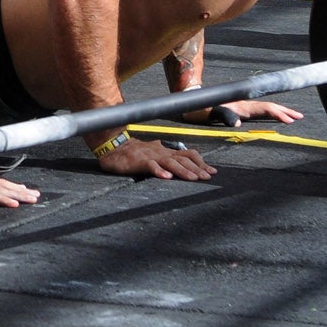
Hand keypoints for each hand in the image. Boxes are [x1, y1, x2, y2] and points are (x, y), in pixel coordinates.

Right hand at [0, 173, 40, 207]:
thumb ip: (4, 185)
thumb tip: (20, 186)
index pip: (14, 186)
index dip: (25, 190)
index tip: (35, 193)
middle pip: (14, 190)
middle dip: (26, 193)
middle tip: (37, 195)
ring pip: (10, 193)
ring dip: (22, 196)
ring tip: (32, 199)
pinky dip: (7, 201)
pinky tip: (15, 204)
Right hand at [97, 138, 216, 180]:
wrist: (114, 148)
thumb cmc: (134, 153)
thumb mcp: (154, 154)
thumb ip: (167, 157)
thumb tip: (183, 161)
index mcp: (165, 151)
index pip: (187, 154)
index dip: (201, 162)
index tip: (213, 171)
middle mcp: (161, 152)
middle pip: (182, 159)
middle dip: (197, 168)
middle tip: (208, 177)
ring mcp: (150, 156)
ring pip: (170, 162)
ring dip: (183, 170)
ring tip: (193, 178)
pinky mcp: (138, 161)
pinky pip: (150, 165)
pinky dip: (159, 171)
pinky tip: (166, 177)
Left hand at [198, 99, 304, 125]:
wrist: (192, 101)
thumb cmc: (201, 108)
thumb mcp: (212, 112)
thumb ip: (225, 116)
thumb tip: (238, 124)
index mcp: (242, 105)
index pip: (265, 108)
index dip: (278, 114)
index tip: (290, 120)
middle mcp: (244, 104)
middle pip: (269, 106)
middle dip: (285, 111)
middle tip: (300, 117)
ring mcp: (242, 107)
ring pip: (265, 108)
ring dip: (279, 111)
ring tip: (292, 116)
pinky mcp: (239, 110)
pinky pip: (258, 111)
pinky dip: (270, 113)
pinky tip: (274, 116)